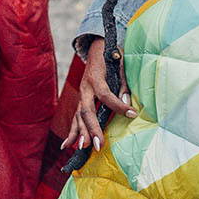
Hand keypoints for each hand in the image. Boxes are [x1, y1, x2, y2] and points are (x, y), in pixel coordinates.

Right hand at [64, 37, 136, 151]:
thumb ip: (123, 84)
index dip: (118, 105)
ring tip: (82, 149)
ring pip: (78, 117)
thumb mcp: (120, 65)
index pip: (106, 95)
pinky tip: (66, 146)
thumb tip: (126, 102)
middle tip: (98, 145)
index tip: (132, 114)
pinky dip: (71, 133)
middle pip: (87, 111)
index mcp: (95, 78)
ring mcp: (81, 96)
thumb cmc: (111, 57)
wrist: (96, 49)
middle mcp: (85, 89)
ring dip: (80, 134)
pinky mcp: (80, 102)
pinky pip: (75, 119)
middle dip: (92, 129)